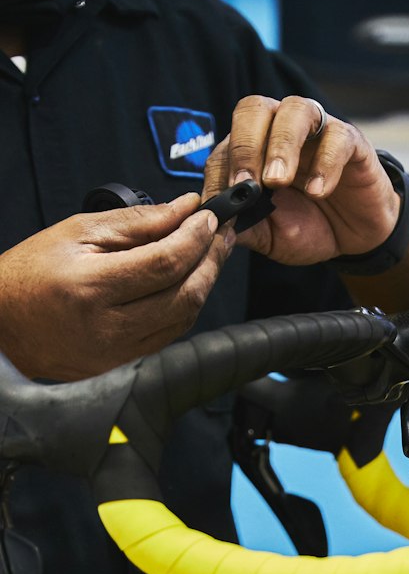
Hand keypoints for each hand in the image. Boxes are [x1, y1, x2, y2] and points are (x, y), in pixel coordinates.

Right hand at [0, 195, 232, 380]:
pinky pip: (169, 334)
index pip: (165, 263)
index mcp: (93, 287)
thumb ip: (136, 223)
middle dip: (210, 261)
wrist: (5, 322)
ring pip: (183, 318)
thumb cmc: (32, 272)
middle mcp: (110, 326)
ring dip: (204, 284)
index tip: (208, 217)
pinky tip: (189, 282)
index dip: (195, 238)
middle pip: (184, 295)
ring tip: (210, 253)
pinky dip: (186, 306)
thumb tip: (182, 209)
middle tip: (221, 233)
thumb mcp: (78, 231)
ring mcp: (119, 352)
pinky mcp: (124, 364)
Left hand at [201, 94, 400, 267]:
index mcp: (254, 147)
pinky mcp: (351, 142)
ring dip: (281, 145)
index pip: (227, 144)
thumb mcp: (270, 236)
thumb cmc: (308, 228)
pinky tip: (317, 192)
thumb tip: (212, 223)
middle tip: (246, 184)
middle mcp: (281, 129)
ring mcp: (317, 131)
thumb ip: (243, 226)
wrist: (354, 239)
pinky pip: (336, 138)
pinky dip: (325, 164)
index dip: (222, 171)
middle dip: (246, 146)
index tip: (222, 204)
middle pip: (254, 109)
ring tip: (277, 181)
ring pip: (294, 111)